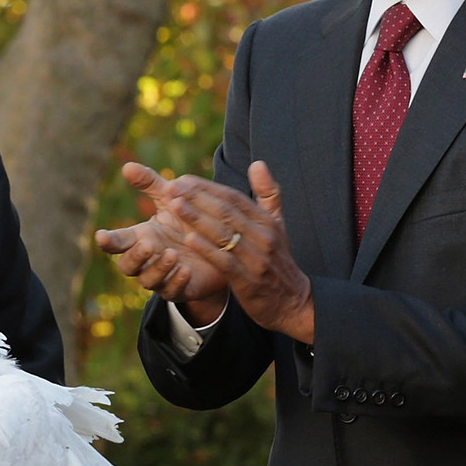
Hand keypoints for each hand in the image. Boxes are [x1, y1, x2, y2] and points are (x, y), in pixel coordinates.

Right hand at [94, 163, 229, 323]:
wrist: (219, 248)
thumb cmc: (187, 222)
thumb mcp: (170, 200)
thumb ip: (150, 184)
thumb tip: (127, 166)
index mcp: (140, 238)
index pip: (117, 241)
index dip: (108, 240)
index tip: (101, 236)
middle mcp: (146, 261)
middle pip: (127, 266)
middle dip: (136, 256)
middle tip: (149, 243)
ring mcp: (161, 278)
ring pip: (148, 281)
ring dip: (158, 268)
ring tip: (173, 253)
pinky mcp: (180, 290)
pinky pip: (172, 291)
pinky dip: (176, 281)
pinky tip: (185, 269)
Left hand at [167, 162, 316, 343]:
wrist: (293, 302)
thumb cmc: (278, 260)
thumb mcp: (278, 225)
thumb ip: (269, 193)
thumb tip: (258, 163)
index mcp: (267, 221)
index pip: (234, 198)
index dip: (207, 187)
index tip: (183, 179)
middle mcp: (263, 237)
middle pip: (226, 212)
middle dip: (197, 198)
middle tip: (172, 186)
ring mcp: (257, 259)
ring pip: (224, 234)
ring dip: (197, 218)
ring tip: (174, 206)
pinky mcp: (249, 281)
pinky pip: (225, 261)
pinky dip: (208, 249)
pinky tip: (189, 239)